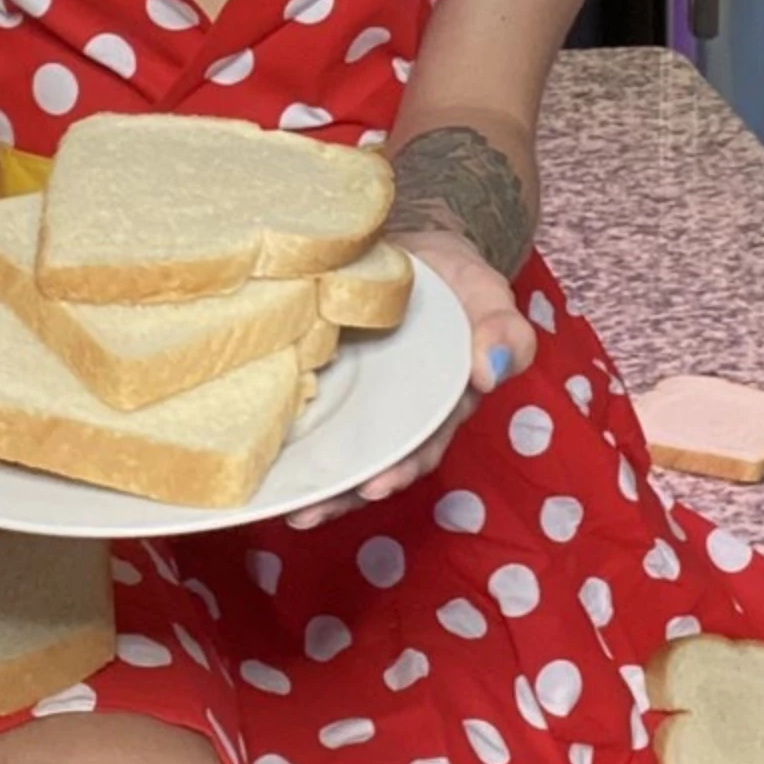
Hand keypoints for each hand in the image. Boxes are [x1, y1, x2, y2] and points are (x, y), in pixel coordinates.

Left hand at [284, 228, 535, 529]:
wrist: (409, 253)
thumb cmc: (455, 282)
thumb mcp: (488, 296)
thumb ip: (505, 331)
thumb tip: (491, 370)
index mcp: (439, 405)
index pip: (422, 446)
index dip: (399, 470)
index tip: (374, 486)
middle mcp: (395, 414)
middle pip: (370, 462)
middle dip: (341, 493)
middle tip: (310, 510)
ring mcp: (355, 400)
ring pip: (334, 449)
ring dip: (311, 482)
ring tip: (284, 505)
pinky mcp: (321, 379)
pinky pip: (303, 413)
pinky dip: (283, 436)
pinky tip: (258, 454)